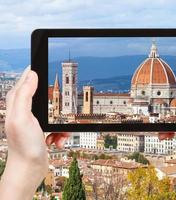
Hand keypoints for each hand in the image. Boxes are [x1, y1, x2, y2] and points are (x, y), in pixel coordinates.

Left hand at [0, 66, 69, 199]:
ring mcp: (35, 120)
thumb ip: (25, 94)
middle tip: (62, 107)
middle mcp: (25, 110)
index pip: (27, 79)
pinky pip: (58, 125)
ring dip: (61, 122)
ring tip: (58, 133)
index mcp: (17, 102)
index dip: (36, 71)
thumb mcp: (22, 117)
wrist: (29, 169)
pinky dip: (61, 132)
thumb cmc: (23, 146)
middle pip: (45, 95)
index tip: (49, 63)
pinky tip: (57, 139)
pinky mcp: (43, 130)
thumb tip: (32, 74)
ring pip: (56, 111)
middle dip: (57, 103)